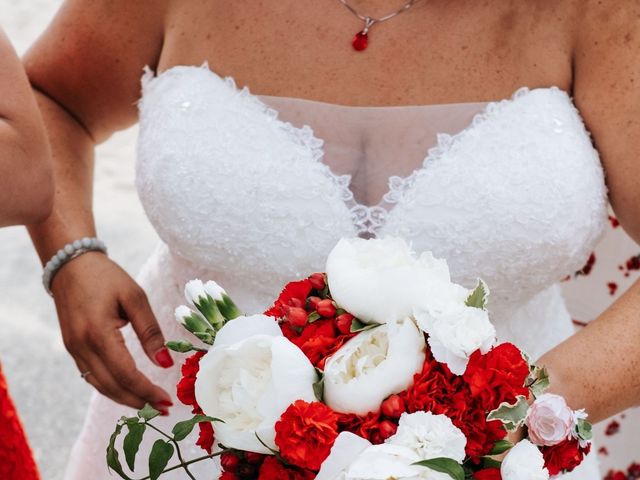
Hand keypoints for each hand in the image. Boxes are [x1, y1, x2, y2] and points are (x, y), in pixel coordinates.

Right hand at [51, 252, 173, 410]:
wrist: (70, 265)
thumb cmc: (107, 277)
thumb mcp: (135, 297)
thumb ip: (151, 332)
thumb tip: (166, 363)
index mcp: (98, 333)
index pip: (126, 374)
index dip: (147, 391)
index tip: (168, 401)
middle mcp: (82, 347)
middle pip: (112, 386)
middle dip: (139, 401)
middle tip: (164, 409)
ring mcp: (73, 350)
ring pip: (100, 385)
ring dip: (125, 398)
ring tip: (150, 405)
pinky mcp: (72, 348)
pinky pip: (92, 376)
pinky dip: (112, 387)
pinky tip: (129, 390)